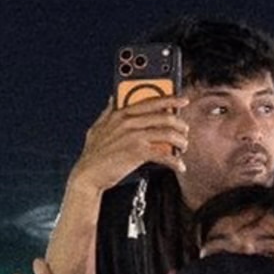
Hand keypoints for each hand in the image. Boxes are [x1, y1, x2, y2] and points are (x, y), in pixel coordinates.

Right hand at [67, 96, 188, 195]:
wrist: (88, 175)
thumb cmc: (93, 155)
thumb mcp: (97, 128)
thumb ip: (108, 111)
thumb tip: (113, 98)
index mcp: (120, 113)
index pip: (151, 101)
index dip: (170, 99)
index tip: (182, 101)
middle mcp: (128, 122)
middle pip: (164, 117)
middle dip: (180, 124)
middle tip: (185, 131)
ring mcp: (134, 136)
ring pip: (168, 134)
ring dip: (181, 141)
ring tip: (183, 147)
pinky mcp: (138, 152)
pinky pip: (164, 154)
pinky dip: (175, 161)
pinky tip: (179, 165)